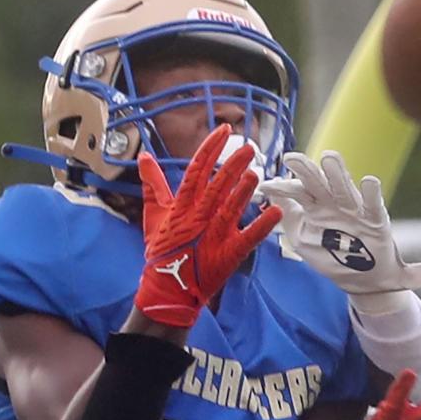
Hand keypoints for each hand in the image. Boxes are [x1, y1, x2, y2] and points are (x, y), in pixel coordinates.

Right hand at [135, 124, 281, 326]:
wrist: (168, 290)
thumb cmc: (162, 253)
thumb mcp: (153, 216)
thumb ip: (152, 186)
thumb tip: (143, 157)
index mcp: (182, 205)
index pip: (197, 169)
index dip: (211, 148)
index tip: (225, 129)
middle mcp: (199, 216)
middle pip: (218, 185)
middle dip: (233, 165)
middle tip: (249, 148)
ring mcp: (215, 235)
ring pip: (232, 206)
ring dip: (245, 190)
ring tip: (256, 174)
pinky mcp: (229, 253)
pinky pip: (249, 236)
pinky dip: (263, 225)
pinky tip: (276, 211)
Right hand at [260, 150, 420, 311]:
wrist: (361, 275)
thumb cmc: (382, 271)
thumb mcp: (400, 277)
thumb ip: (419, 275)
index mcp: (372, 218)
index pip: (372, 201)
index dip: (371, 192)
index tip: (369, 182)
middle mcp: (350, 207)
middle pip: (342, 185)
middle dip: (335, 171)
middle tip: (329, 157)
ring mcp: (328, 208)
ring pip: (315, 184)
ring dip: (304, 172)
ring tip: (291, 160)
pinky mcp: (310, 216)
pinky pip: (295, 199)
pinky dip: (282, 192)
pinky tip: (267, 186)